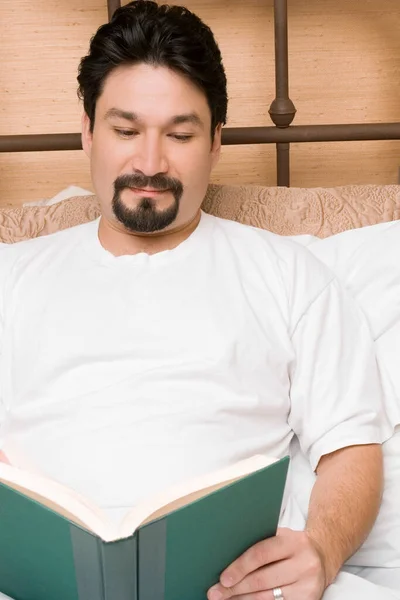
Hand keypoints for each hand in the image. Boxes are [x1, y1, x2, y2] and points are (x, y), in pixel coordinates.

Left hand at [207, 528, 327, 599]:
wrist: (323, 556)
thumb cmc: (292, 545)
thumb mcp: (280, 536)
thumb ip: (260, 543)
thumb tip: (226, 554)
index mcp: (294, 542)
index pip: (261, 554)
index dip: (240, 567)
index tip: (223, 578)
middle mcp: (304, 564)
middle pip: (262, 580)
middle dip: (236, 588)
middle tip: (216, 592)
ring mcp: (308, 586)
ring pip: (268, 598)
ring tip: (226, 599)